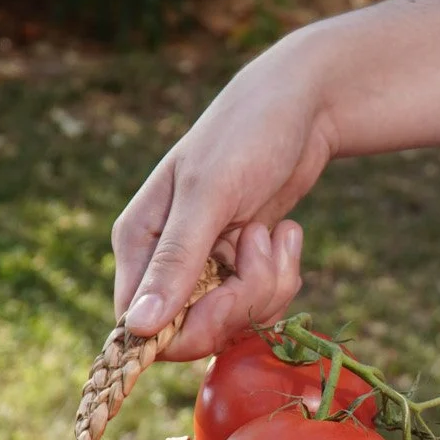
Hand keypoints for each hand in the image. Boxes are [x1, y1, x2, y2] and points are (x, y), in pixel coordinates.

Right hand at [112, 36, 327, 360]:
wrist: (302, 108)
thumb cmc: (246, 135)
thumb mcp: (210, 196)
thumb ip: (175, 261)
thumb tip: (137, 327)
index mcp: (139, 242)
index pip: (143, 327)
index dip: (190, 330)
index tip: (229, 303)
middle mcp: (166, 261)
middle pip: (195, 331)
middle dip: (240, 302)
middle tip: (262, 249)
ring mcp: (206, 267)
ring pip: (234, 321)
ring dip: (268, 285)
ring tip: (275, 232)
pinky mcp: (242, 268)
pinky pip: (261, 304)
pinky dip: (283, 276)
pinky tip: (287, 234)